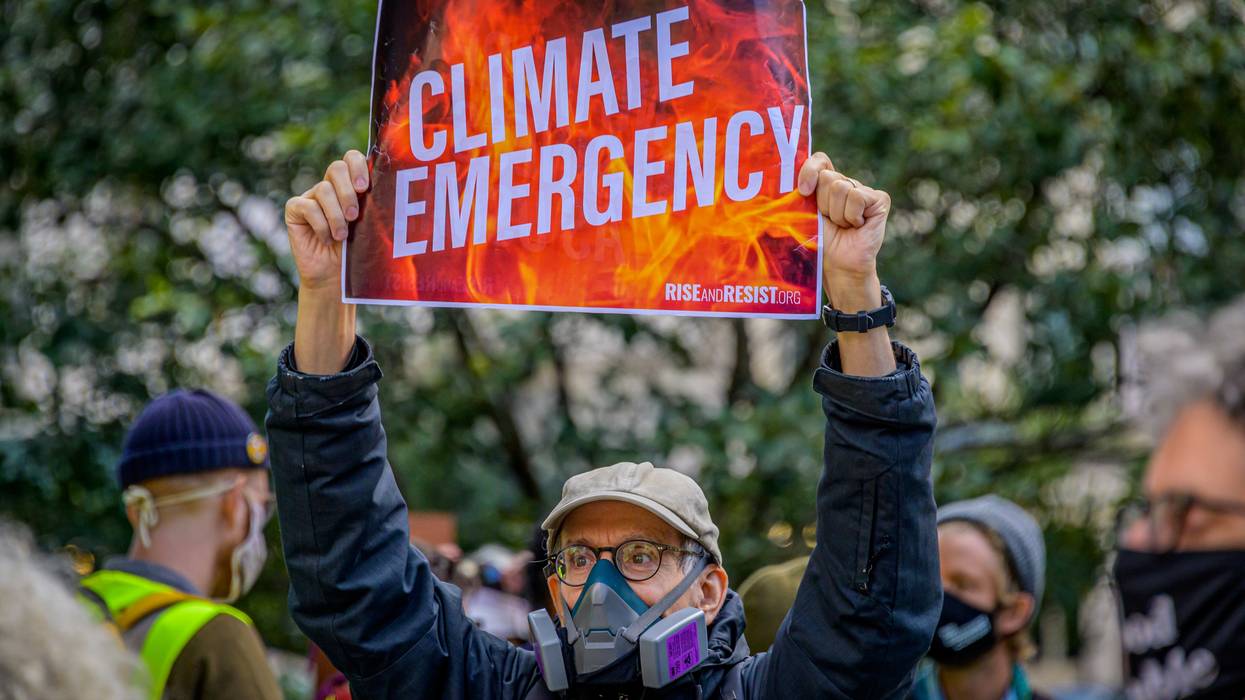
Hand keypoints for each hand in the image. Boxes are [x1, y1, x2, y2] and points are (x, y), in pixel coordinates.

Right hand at [284, 149, 369, 291]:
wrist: (335, 277)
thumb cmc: (358, 252)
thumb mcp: (371, 227)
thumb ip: (376, 206)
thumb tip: (391, 191)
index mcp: (352, 185)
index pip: (352, 159)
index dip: (358, 166)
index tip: (365, 188)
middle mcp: (331, 187)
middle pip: (336, 168)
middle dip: (348, 192)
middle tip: (354, 216)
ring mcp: (312, 197)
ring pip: (323, 190)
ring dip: (335, 215)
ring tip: (342, 236)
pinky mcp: (295, 210)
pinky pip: (307, 206)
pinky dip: (320, 224)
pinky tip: (326, 239)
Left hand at [798, 152, 890, 309]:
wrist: (840, 265)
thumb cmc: (821, 243)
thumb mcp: (803, 216)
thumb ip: (796, 198)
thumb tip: (774, 190)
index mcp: (826, 185)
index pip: (820, 160)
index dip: (810, 170)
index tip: (804, 192)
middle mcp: (846, 183)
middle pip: (828, 177)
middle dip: (823, 204)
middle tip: (830, 221)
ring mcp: (864, 190)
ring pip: (841, 188)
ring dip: (837, 214)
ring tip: (843, 226)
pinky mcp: (879, 199)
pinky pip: (857, 196)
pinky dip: (852, 216)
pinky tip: (857, 226)